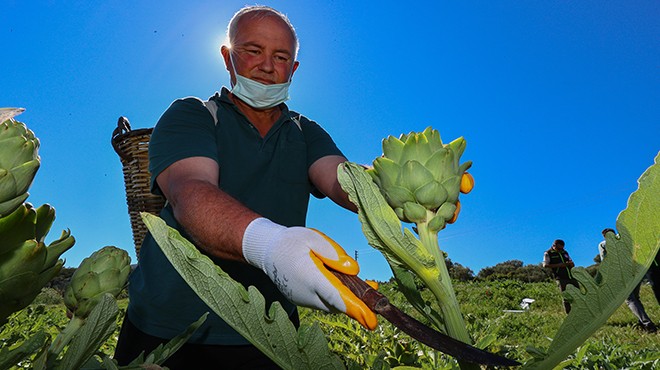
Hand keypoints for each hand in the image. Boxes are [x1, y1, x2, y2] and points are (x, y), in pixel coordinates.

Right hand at [242, 218, 377, 329]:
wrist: (267, 251)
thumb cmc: (291, 241)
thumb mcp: (313, 238)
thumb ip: (334, 253)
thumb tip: (354, 269)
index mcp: (310, 277)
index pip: (336, 296)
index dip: (355, 309)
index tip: (371, 320)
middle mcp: (306, 294)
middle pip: (337, 304)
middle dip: (357, 302)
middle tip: (374, 289)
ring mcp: (303, 300)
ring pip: (331, 305)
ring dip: (346, 299)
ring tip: (363, 285)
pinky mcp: (302, 301)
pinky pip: (323, 302)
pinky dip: (336, 297)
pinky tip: (343, 284)